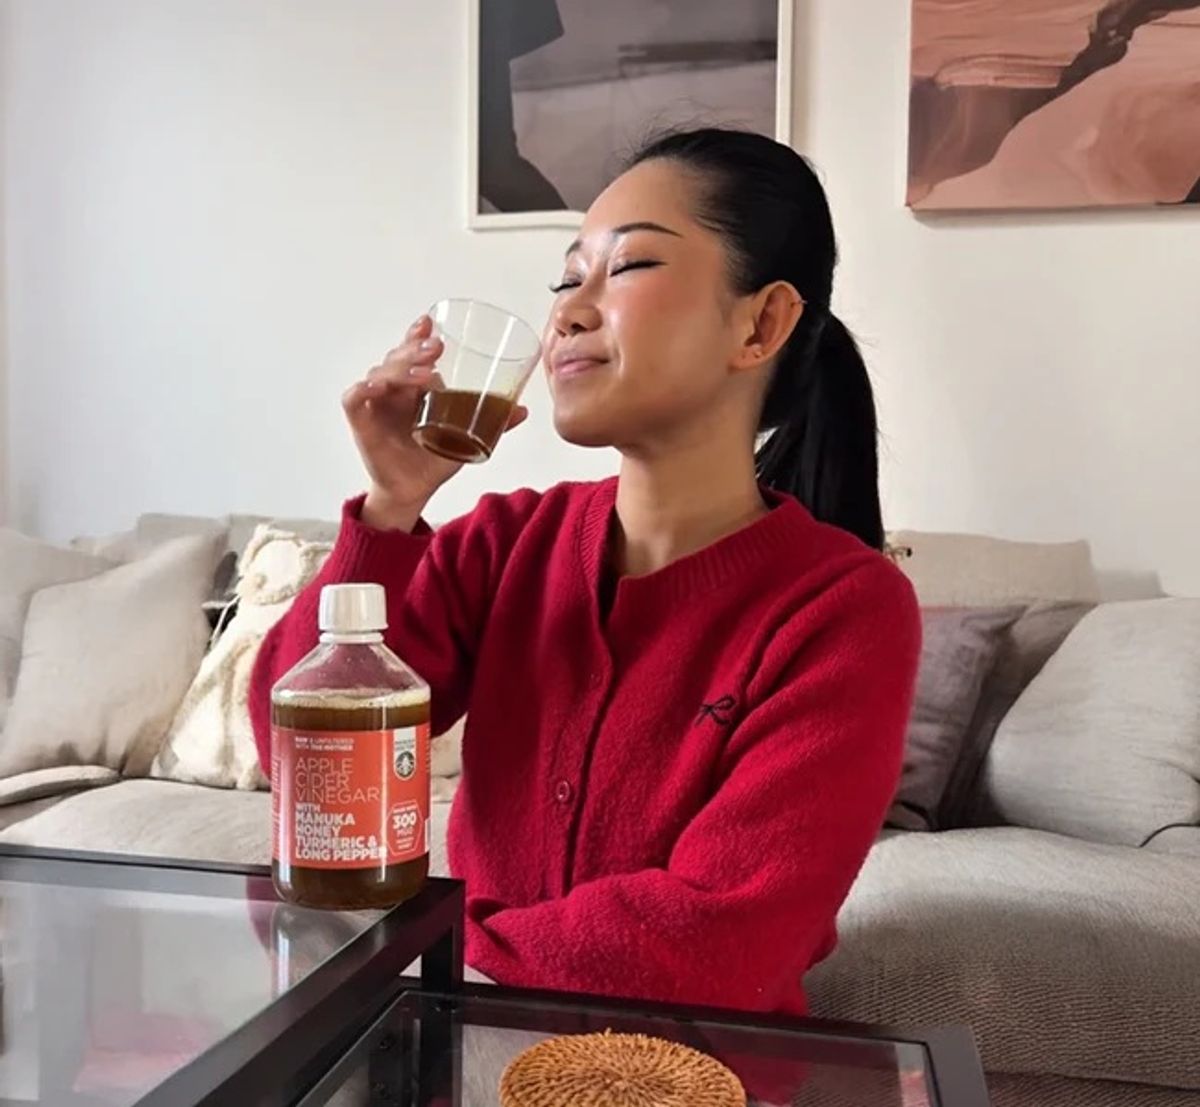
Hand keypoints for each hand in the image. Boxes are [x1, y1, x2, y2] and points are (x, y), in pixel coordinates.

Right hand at [342, 316, 526, 530]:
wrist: (414, 489)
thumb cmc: (435, 458)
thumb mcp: (467, 438)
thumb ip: (494, 423)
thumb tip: (523, 410)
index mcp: (415, 385)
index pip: (411, 351)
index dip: (417, 334)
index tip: (430, 324)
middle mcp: (394, 388)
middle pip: (397, 357)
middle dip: (414, 348)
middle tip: (437, 349)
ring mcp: (376, 402)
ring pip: (380, 373)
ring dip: (399, 369)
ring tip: (423, 374)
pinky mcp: (361, 421)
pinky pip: (354, 398)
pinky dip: (363, 389)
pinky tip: (377, 387)